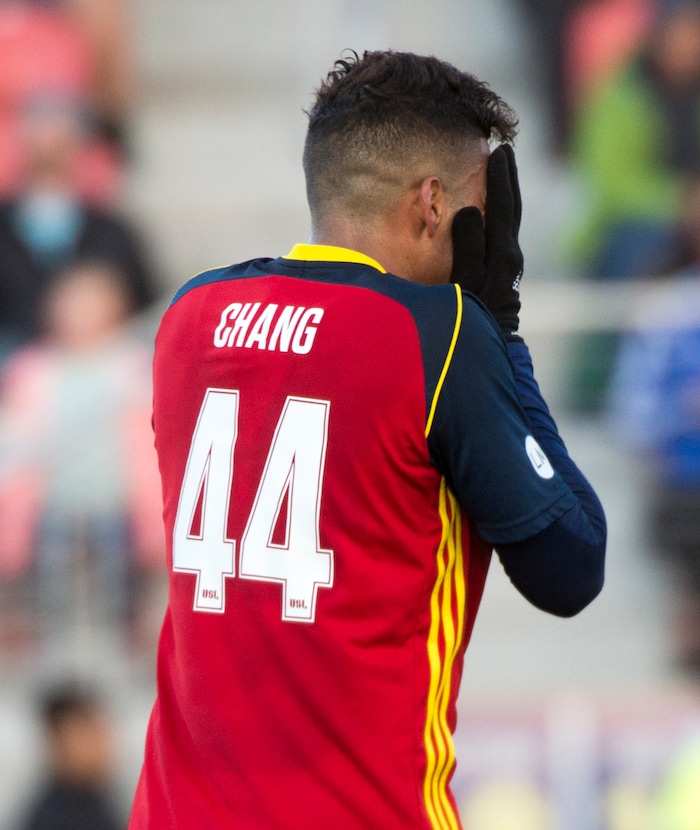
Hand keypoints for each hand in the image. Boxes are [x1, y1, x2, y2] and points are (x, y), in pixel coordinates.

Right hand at [450, 144, 522, 340]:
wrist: (488, 354)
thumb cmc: (468, 323)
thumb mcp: (463, 287)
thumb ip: (467, 249)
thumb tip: (468, 211)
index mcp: (501, 256)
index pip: (501, 209)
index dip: (499, 179)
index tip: (498, 151)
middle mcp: (510, 258)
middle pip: (511, 210)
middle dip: (508, 180)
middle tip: (504, 151)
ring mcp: (508, 268)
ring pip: (509, 222)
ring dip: (505, 195)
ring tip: (499, 173)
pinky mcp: (502, 277)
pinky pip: (502, 234)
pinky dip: (499, 215)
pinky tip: (489, 212)